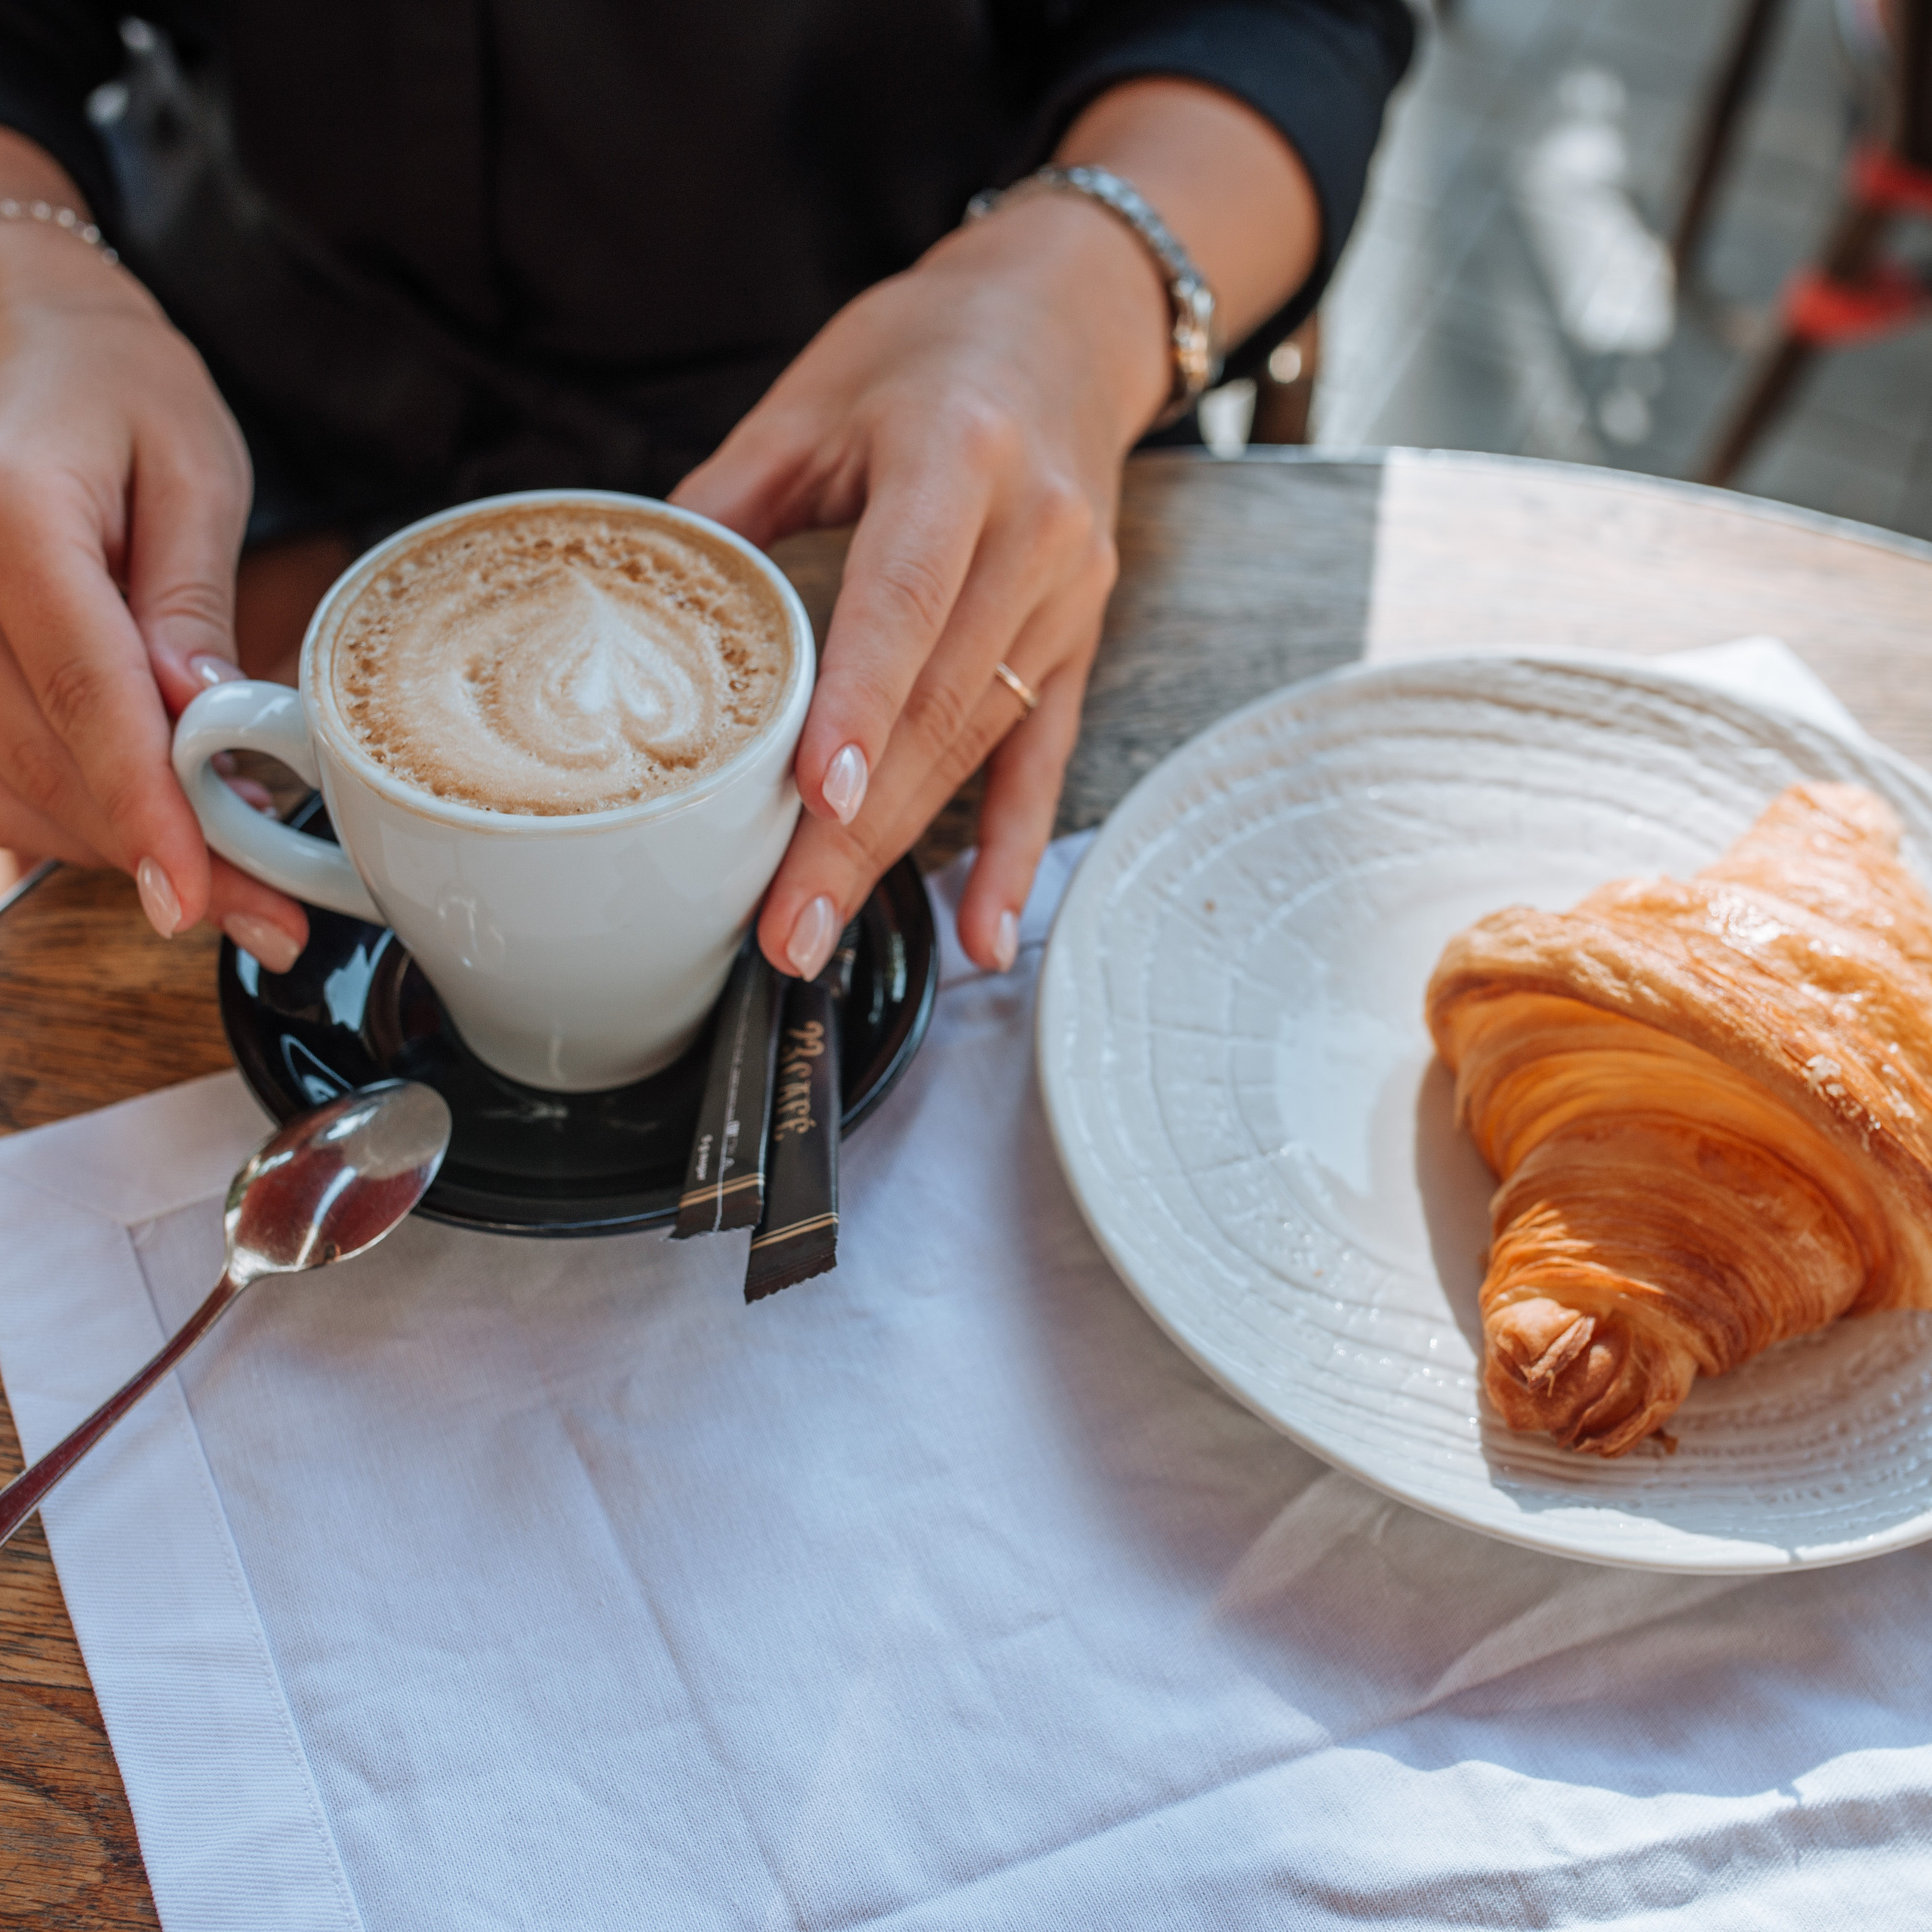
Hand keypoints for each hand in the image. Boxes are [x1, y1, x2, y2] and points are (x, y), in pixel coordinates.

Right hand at [0, 138, 308, 969]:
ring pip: (14, 789)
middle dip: (161, 855)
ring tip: (235, 883)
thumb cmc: (114, 382)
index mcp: (15, 522)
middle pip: (51, 765)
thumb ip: (190, 598)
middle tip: (269, 916)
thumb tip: (207, 719)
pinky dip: (74, 817)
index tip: (193, 898)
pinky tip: (154, 834)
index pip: (87, 697)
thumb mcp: (190, 466)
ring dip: (119, 849)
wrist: (22, 330)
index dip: (145, 813)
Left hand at [673, 77, 1318, 978]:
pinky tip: (983, 933)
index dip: (859, 704)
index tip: (813, 797)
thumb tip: (628, 606)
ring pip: (976, 745)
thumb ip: (729, 501)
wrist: (1067, 318)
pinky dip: (1008, 850)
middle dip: (855, 829)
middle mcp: (1032, 535)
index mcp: (957, 456)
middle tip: (784, 929)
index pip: (904, 599)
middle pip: (937, 704)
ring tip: (822, 934)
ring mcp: (1068, 598)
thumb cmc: (928, 349)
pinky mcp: (1079, 641)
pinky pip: (1042, 759)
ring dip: (899, 851)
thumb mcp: (813, 397)